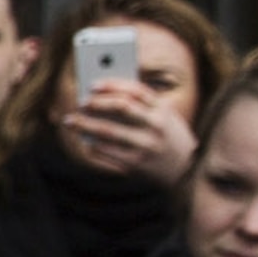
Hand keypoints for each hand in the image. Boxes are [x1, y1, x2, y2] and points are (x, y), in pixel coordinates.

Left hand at [60, 79, 196, 185]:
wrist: (188, 171)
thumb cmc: (169, 137)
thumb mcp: (165, 117)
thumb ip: (141, 105)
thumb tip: (101, 95)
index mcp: (163, 110)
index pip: (135, 90)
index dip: (112, 85)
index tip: (93, 85)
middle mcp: (155, 126)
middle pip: (121, 107)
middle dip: (97, 103)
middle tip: (81, 102)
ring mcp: (145, 146)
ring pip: (107, 131)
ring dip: (84, 124)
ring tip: (70, 121)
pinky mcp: (135, 164)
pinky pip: (105, 151)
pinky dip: (91, 145)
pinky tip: (84, 141)